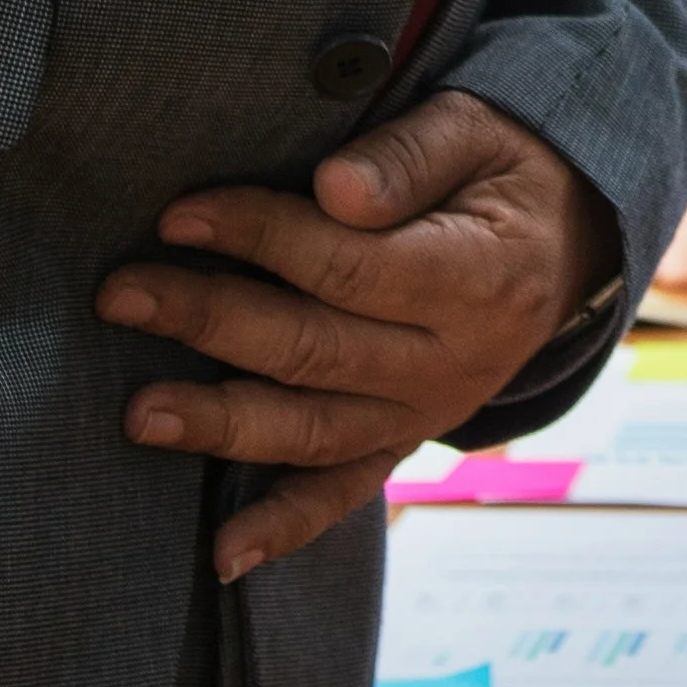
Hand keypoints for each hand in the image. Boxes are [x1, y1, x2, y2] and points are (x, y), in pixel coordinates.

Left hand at [99, 93, 625, 580]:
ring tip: (138, 415)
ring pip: (315, 430)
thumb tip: (334, 189)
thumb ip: (407, 156)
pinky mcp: (403, 442)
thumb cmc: (500, 173)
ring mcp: (427, 414)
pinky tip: (223, 554)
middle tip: (121, 295)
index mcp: (480, 278)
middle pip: (317, 349)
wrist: (566, 244)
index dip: (261, 237)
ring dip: (223, 425)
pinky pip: (343, 493)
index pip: (352, 265)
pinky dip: (284, 527)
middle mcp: (455, 363)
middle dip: (212, 321)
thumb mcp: (477, 133)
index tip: (179, 214)